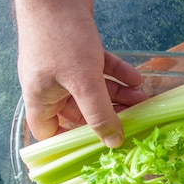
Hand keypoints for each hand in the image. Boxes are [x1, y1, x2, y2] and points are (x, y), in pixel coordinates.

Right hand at [14, 0, 146, 146]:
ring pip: (93, 89)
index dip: (69, 141)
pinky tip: (137, 78)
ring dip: (118, 95)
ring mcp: (64, 66)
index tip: (95, 147)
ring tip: (142, 99)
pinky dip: (117, 74)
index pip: (48, 131)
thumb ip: (99, 114)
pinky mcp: (78, 49)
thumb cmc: (60, 36)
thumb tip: (113, 142)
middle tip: (133, 121)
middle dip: (107, 116)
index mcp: (41, 97)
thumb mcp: (83, 81)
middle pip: (80, 111)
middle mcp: (50, 84)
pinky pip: (99, 68)